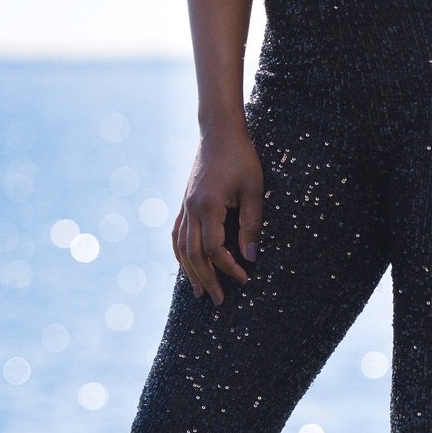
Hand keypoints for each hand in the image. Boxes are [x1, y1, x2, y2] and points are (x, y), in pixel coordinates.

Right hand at [172, 124, 262, 304]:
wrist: (219, 131)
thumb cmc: (241, 157)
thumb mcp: (254, 189)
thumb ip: (252, 224)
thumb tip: (251, 257)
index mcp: (208, 206)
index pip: (214, 248)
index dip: (228, 267)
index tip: (245, 278)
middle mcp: (191, 209)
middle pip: (193, 254)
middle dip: (206, 279)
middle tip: (220, 300)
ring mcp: (184, 206)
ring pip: (180, 247)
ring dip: (189, 271)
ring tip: (199, 292)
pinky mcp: (185, 202)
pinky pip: (177, 234)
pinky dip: (181, 253)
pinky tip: (187, 264)